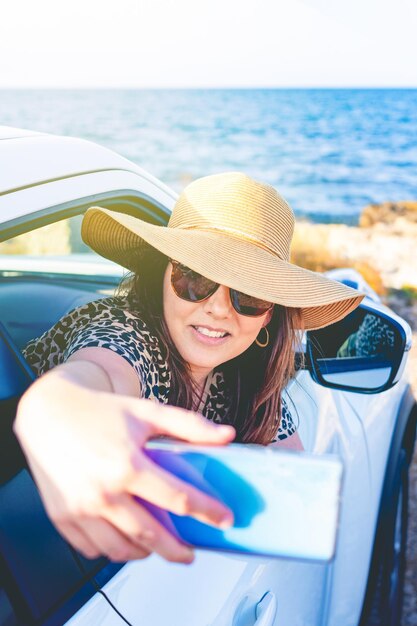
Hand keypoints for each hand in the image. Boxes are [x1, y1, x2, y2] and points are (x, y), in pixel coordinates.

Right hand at [14, 375, 234, 563]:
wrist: (47, 412)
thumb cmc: (99, 411)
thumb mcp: (147, 412)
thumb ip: (189, 426)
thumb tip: (226, 435)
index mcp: (127, 464)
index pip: (178, 498)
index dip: (206, 511)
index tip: (223, 519)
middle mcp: (103, 492)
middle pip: (151, 536)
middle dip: (177, 550)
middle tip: (190, 552)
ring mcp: (80, 509)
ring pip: (121, 549)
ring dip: (145, 553)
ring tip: (157, 545)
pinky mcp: (62, 518)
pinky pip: (93, 549)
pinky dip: (113, 550)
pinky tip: (124, 538)